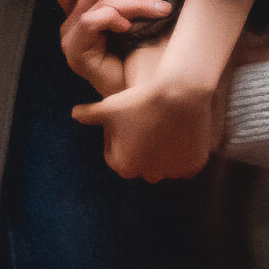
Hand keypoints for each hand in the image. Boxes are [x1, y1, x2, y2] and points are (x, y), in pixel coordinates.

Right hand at [48, 0, 167, 96]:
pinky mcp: (76, 53)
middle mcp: (70, 24)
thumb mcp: (135, 17)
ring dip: (135, 3)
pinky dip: (114, 18)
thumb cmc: (142, 53)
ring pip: (98, 3)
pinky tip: (130, 28)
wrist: (143, 92)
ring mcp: (70, 39)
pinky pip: (92, 21)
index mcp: (80, 12)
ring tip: (162, 9)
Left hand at [74, 69, 220, 182]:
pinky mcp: (194, 165)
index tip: (127, 119)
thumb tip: (75, 113)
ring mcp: (173, 171)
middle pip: (141, 161)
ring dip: (163, 152)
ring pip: (164, 163)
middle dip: (141, 147)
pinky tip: (182, 133)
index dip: (118, 136)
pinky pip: (186, 162)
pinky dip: (184, 153)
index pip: (115, 154)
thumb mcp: (110, 106)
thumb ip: (90, 114)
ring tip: (166, 126)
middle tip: (148, 121)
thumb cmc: (141, 100)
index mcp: (123, 165)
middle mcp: (147, 174)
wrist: (180, 93)